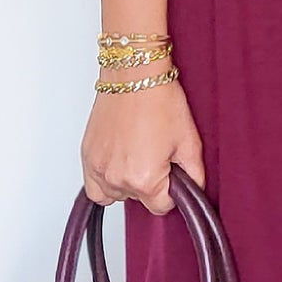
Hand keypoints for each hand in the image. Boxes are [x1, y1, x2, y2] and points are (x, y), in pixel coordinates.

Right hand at [81, 76, 204, 214]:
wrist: (134, 74)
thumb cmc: (160, 101)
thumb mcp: (190, 142)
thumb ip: (195, 176)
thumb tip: (192, 191)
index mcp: (145, 179)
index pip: (161, 207)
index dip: (171, 192)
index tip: (172, 174)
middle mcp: (117, 178)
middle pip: (138, 200)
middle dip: (149, 184)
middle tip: (155, 155)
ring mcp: (97, 168)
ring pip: (115, 195)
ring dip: (126, 183)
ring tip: (136, 156)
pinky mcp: (86, 156)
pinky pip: (93, 185)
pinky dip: (105, 180)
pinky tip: (118, 161)